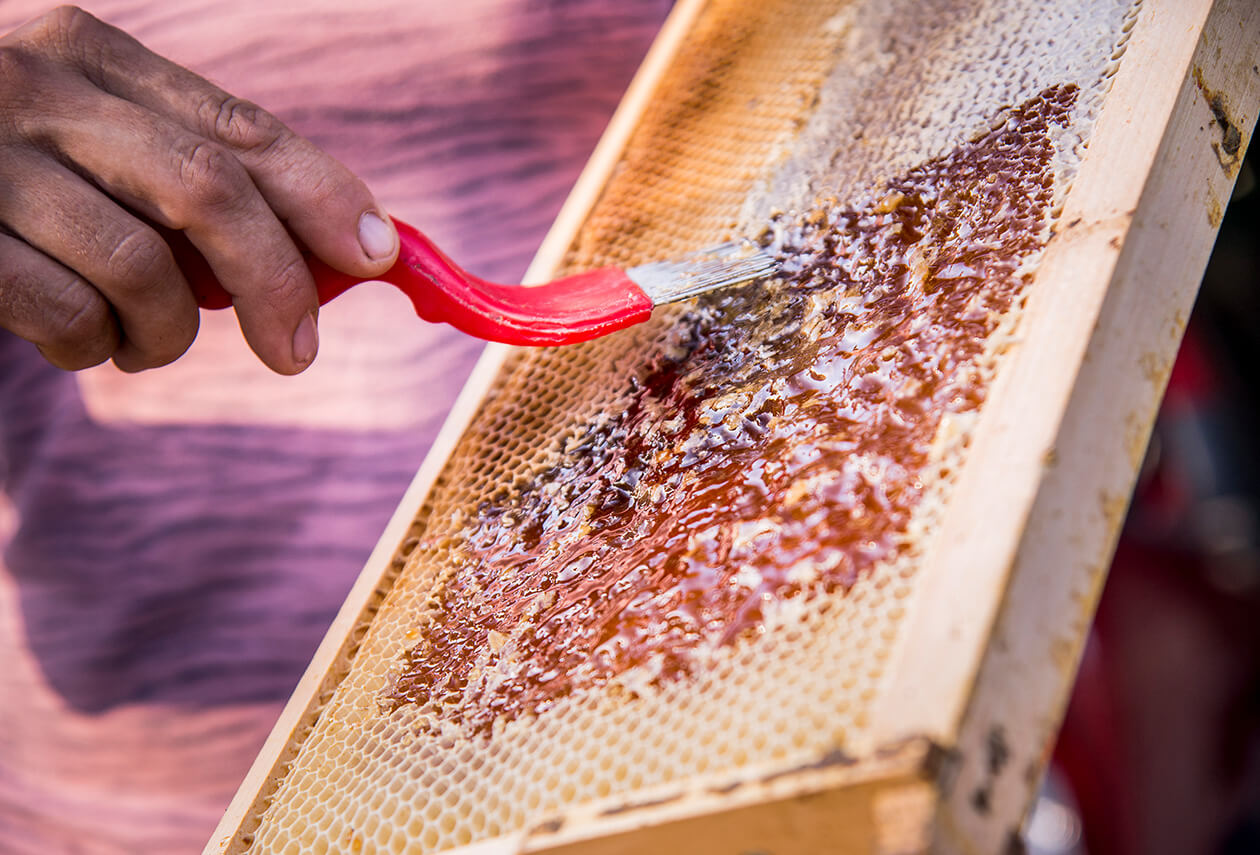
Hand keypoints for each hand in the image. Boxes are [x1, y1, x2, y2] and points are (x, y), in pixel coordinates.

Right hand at [0, 5, 398, 373]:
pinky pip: (66, 314)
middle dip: (274, 282)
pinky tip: (76, 342)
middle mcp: (37, 86)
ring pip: (142, 266)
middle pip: (210, 190)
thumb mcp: (81, 138)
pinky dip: (92, 348)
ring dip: (166, 333)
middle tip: (295, 352)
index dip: (323, 194)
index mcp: (90, 54)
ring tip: (141, 341)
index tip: (379, 255)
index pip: (240, 127)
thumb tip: (320, 256)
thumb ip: (178, 175)